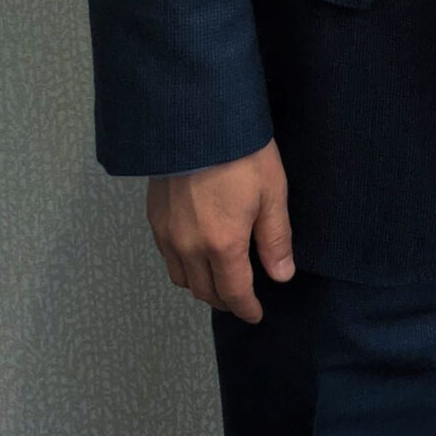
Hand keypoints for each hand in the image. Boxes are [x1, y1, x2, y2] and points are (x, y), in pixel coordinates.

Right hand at [146, 138, 293, 322]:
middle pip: (204, 291)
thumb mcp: (272, 194)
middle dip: (224, 300)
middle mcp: (189, 247)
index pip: (233, 293)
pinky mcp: (153, 217)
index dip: (246, 308)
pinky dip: (182, 265)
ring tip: (219, 278)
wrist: (197, 120)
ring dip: (200, 285)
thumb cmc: (241, 154)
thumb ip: (275, 239)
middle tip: (241, 297)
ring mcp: (166, 233)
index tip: (255, 315)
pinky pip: (166, 256)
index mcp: (222, 245)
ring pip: (181, 277)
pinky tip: (196, 253)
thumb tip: (281, 276)